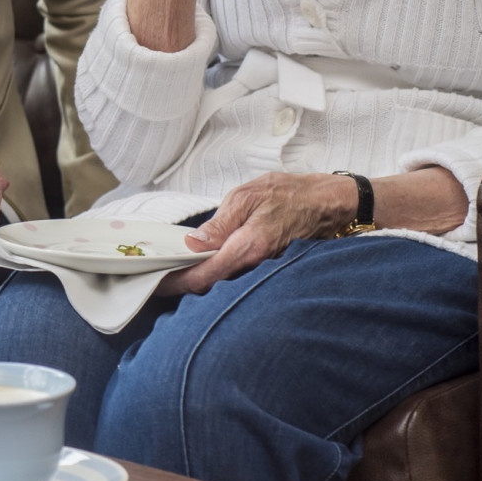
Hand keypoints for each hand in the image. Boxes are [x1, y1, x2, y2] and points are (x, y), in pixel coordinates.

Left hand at [154, 172, 355, 296]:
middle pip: (210, 286)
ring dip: (197, 279)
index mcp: (247, 248)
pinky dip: (214, 273)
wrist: (326, 203)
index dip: (176, 283)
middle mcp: (255, 266)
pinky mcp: (265, 268)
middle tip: (156, 275)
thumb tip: (193, 244)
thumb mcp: (247, 197)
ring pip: (222, 283)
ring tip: (171, 268)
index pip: (203, 277)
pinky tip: (201, 263)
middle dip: (182, 284)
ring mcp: (261, 270)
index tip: (155, 282)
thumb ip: (219, 224)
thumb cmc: (288, 194)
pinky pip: (235, 276)